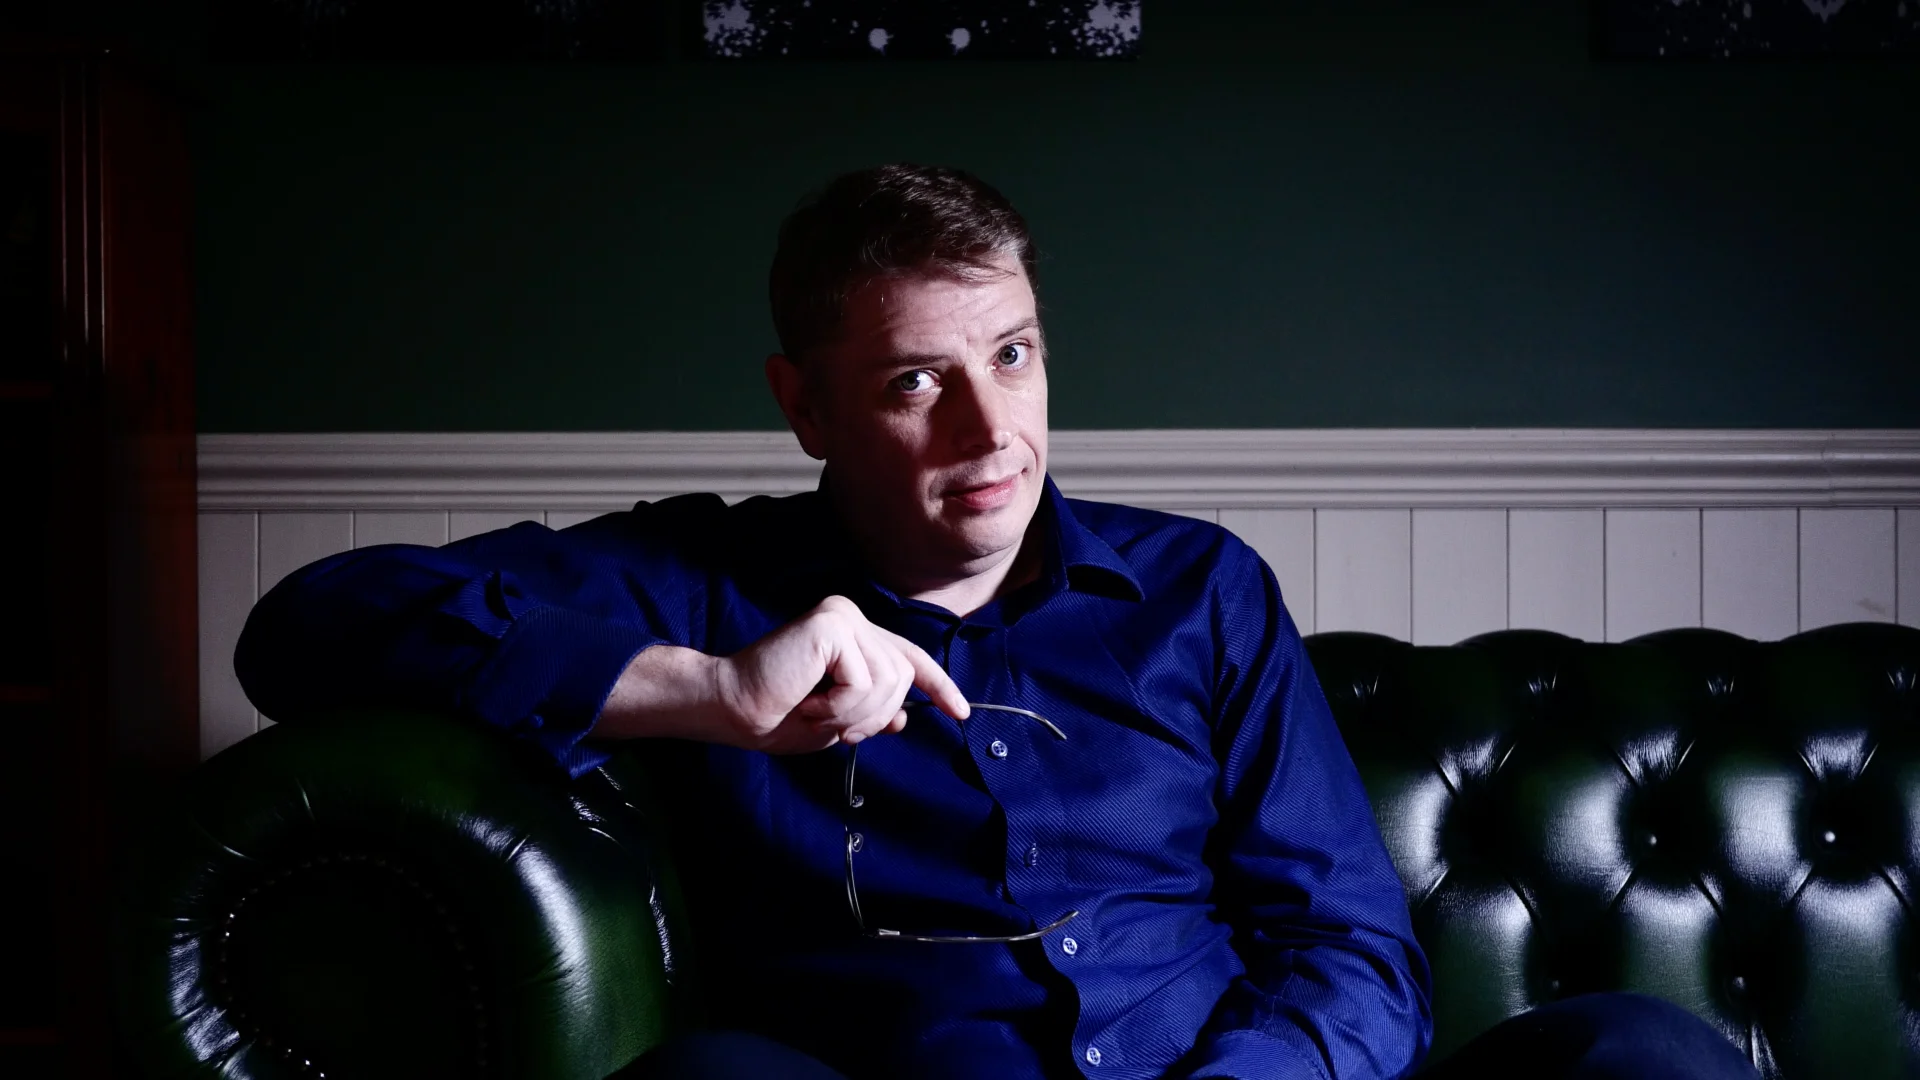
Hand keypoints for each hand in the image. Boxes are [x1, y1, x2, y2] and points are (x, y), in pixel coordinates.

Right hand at [715, 595, 969, 752]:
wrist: (732, 709)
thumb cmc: (776, 714)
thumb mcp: (837, 719)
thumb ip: (871, 711)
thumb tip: (905, 718)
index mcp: (853, 635)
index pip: (909, 657)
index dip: (938, 685)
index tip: (961, 713)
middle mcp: (851, 617)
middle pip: (903, 674)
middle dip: (876, 715)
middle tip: (832, 726)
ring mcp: (842, 616)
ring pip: (889, 682)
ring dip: (854, 715)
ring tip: (816, 713)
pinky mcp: (832, 624)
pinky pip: (865, 681)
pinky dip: (840, 706)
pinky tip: (808, 702)